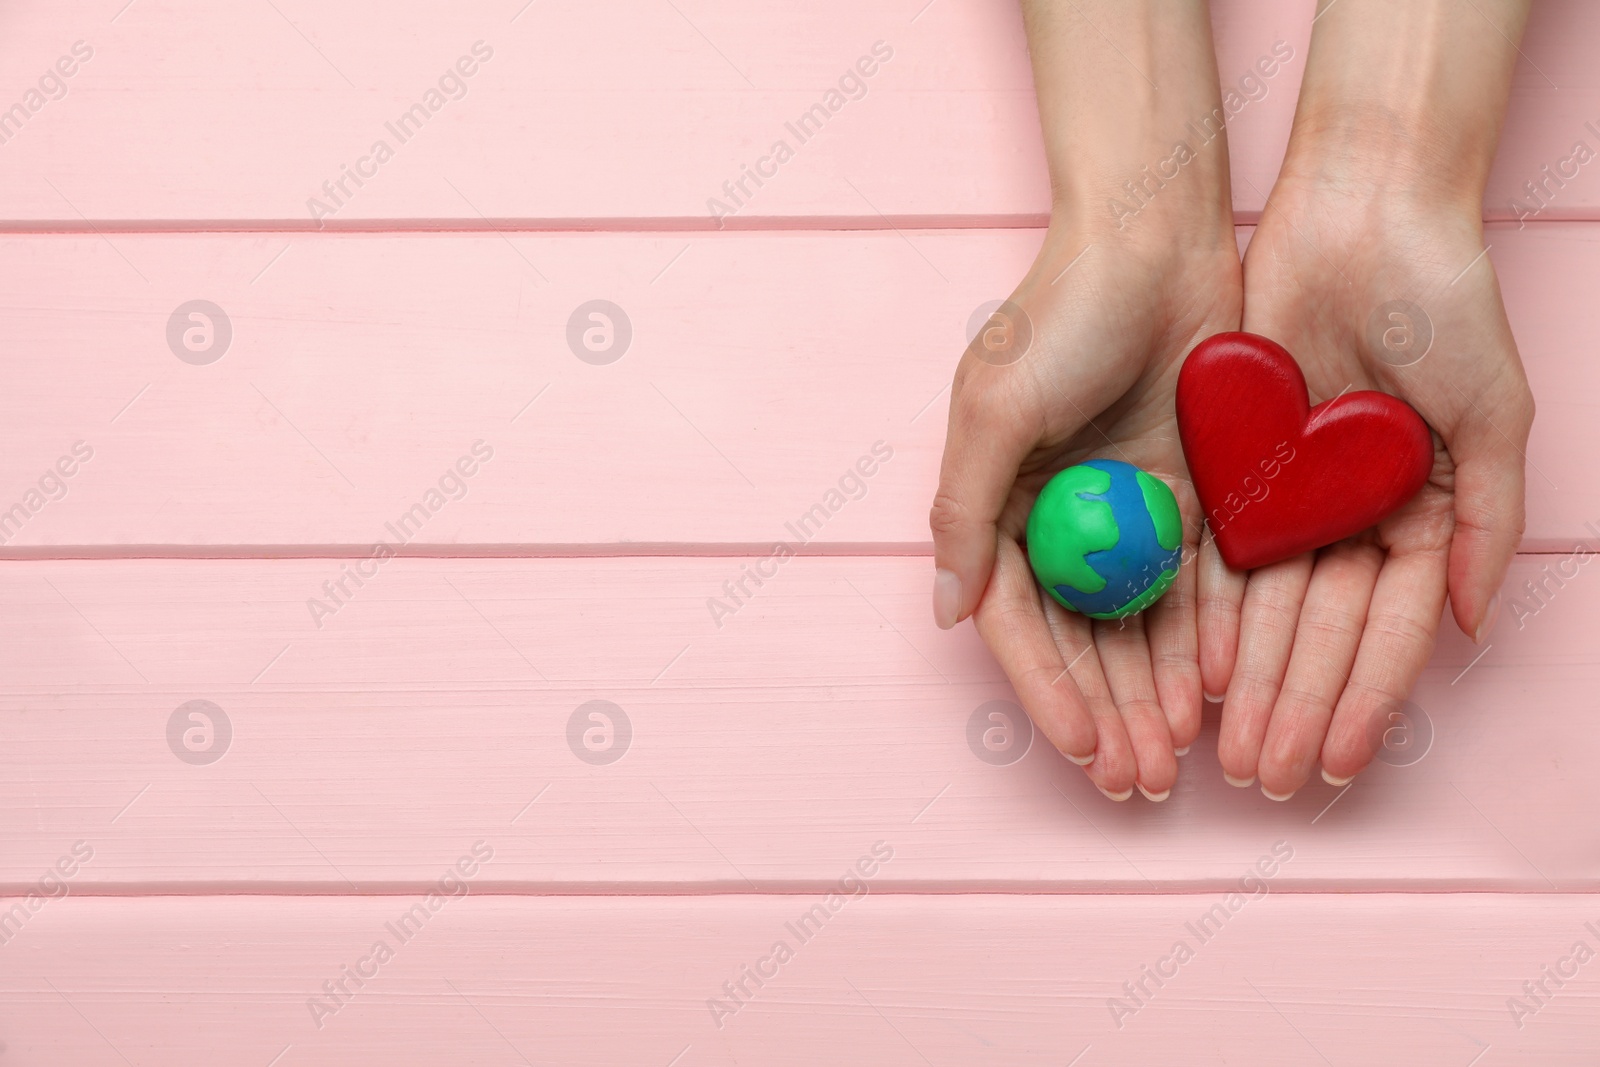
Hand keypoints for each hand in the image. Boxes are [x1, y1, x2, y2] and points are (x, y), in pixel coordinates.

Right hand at [933, 223, 1240, 799]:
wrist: (1154, 234)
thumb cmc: (1059, 314)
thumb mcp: (993, 409)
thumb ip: (965, 512)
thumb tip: (949, 613)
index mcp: (999, 503)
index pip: (1018, 622)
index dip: (1047, 690)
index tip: (1084, 749)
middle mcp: (1059, 517)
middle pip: (1079, 639)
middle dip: (1106, 712)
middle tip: (1137, 779)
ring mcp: (1128, 509)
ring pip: (1138, 625)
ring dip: (1153, 693)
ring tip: (1177, 758)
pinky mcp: (1192, 494)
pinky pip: (1195, 582)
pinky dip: (1201, 639)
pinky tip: (1215, 693)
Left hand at [1201, 172, 1533, 798]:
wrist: (1362, 216)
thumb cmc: (1445, 306)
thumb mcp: (1492, 416)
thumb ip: (1485, 523)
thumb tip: (1472, 628)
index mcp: (1418, 515)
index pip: (1388, 632)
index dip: (1365, 702)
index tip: (1342, 766)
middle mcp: (1350, 517)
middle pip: (1318, 636)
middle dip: (1294, 711)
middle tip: (1268, 779)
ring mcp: (1288, 496)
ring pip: (1263, 611)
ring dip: (1247, 684)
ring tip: (1226, 752)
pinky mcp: (1231, 464)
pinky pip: (1216, 552)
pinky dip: (1207, 615)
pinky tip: (1196, 673)